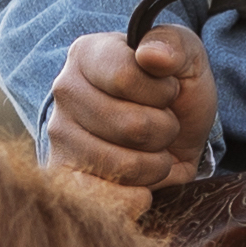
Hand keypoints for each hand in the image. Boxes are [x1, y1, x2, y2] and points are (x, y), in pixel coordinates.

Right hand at [46, 27, 218, 197]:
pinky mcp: (65, 182)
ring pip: (125, 166)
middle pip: (131, 126)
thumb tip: (151, 55)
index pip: (124, 76)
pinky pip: (109, 201)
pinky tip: (142, 181)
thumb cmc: (171, 91)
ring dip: (156, 164)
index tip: (167, 90)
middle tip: (162, 125)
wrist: (166, 135)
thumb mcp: (186, 56)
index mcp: (87, 54)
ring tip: (152, 150)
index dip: (161, 92)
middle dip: (164, 130)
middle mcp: (64, 94)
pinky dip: (139, 196)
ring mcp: (60, 140)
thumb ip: (175, 45)